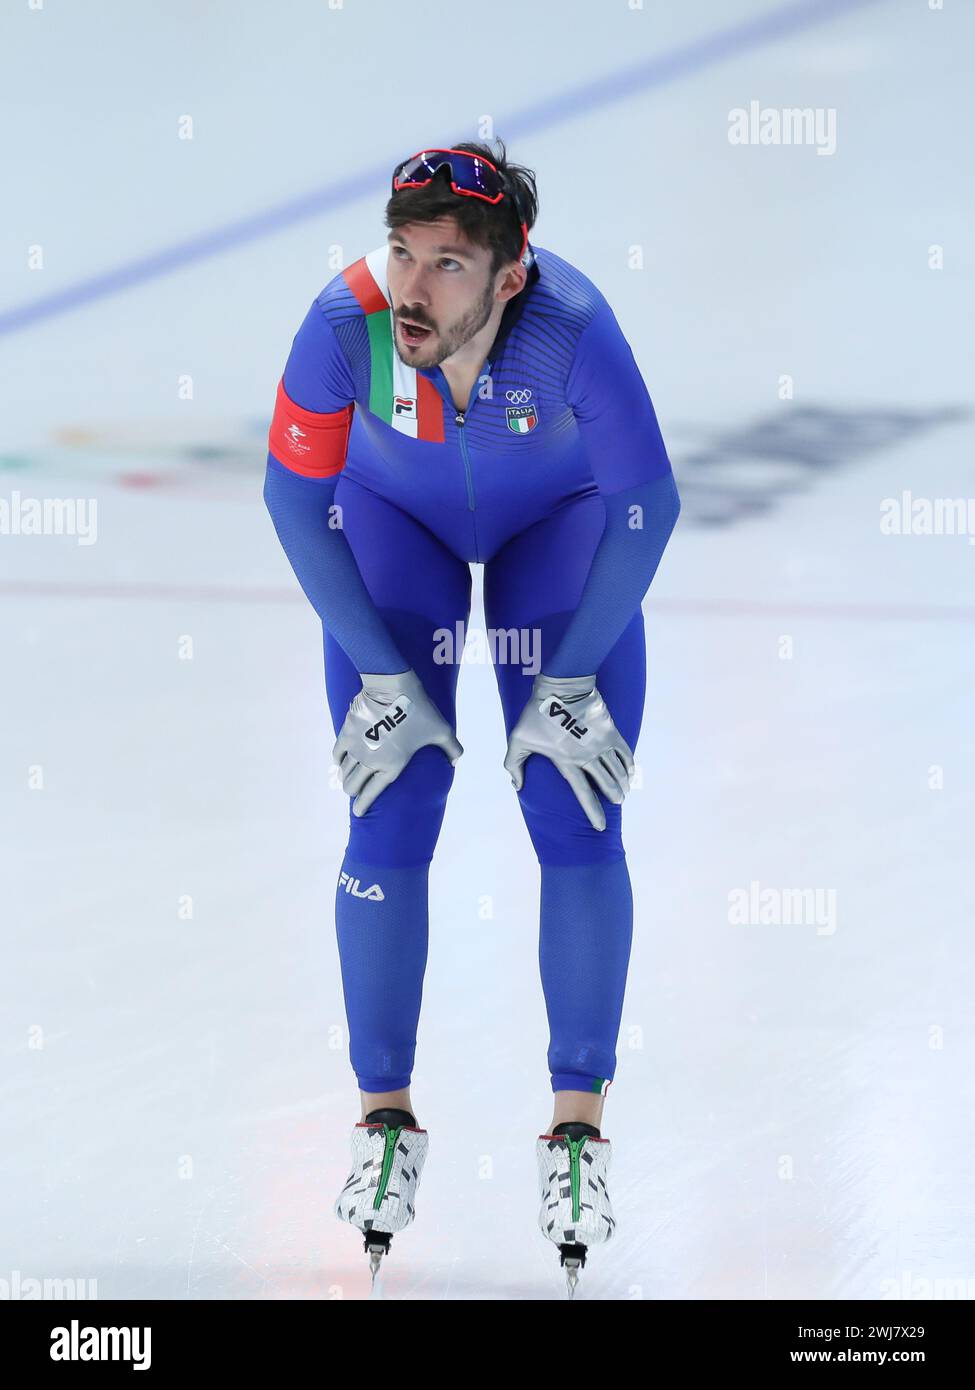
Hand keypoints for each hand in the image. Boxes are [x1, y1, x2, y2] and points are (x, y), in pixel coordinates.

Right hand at [332, 669, 462, 815]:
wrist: (392, 686)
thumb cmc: (419, 710)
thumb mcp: (441, 730)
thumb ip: (451, 749)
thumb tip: (455, 762)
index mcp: (392, 766)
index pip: (372, 793)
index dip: (363, 805)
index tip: (358, 813)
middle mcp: (371, 761)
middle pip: (353, 785)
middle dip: (353, 792)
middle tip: (354, 792)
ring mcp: (356, 747)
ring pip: (344, 771)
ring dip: (345, 777)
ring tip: (347, 779)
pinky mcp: (346, 732)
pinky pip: (337, 753)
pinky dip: (338, 760)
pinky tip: (340, 762)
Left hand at [503, 673, 633, 831]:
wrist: (561, 686)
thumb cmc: (536, 713)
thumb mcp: (518, 739)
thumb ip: (514, 764)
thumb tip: (516, 786)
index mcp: (566, 761)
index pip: (583, 793)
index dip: (593, 811)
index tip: (600, 826)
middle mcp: (587, 756)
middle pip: (606, 783)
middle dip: (614, 796)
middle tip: (618, 802)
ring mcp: (601, 743)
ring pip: (618, 770)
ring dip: (623, 783)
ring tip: (624, 792)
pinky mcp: (610, 730)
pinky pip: (624, 751)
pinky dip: (629, 764)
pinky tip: (631, 772)